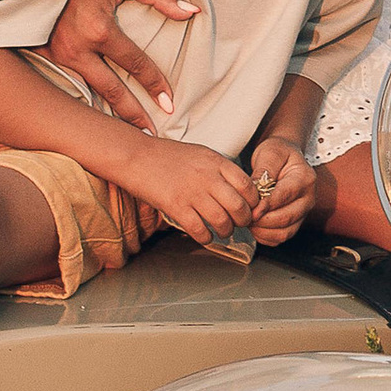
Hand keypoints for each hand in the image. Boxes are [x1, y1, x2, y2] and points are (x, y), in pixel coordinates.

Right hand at [41, 0, 196, 129]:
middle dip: (133, 114)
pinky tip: (92, 118)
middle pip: (111, 90)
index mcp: (100, 29)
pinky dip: (80, 103)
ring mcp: (57, 56)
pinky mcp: (43, 58)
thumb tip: (192, 12)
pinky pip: (65, 86)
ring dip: (106, 114)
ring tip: (124, 135)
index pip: (135, 64)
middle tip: (151, 134)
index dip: (154, 83)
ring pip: (87, 93)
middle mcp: (77, 48)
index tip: (169, 101)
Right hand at [132, 138, 259, 245]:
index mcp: (216, 162)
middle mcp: (208, 177)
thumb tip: (237, 187)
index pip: (248, 185)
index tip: (251, 207)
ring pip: (222, 221)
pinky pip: (199, 229)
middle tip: (240, 223)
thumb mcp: (201, 154)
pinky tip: (205, 235)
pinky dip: (206, 237)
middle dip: (244, 220)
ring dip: (226, 231)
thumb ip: (219, 169)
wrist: (137, 155)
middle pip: (239, 206)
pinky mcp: (176, 206)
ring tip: (223, 231)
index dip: (254, 202)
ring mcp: (192, 192)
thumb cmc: (167, 155)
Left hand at [248, 139, 314, 242]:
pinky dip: (266, 237)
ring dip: (263, 231)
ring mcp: (303, 212)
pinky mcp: (295, 222)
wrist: (284, 157)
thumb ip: (264, 171)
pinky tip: (255, 227)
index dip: (267, 205)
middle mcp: (308, 197)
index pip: (285, 196)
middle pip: (286, 218)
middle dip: (263, 220)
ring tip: (248, 221)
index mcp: (305, 178)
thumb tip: (255, 193)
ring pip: (285, 232)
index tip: (251, 210)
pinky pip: (281, 238)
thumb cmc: (277, 153)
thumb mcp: (270, 153)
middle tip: (245, 216)